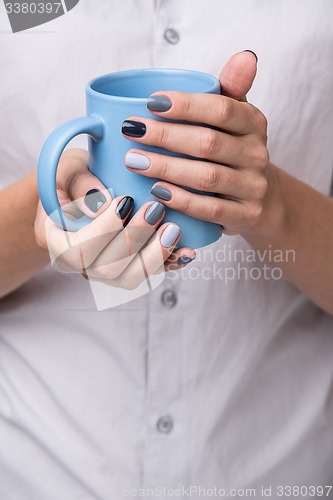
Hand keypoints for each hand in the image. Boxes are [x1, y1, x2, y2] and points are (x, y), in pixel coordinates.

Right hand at [35, 149, 194, 289]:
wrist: (83, 191)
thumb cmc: (75, 177)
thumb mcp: (68, 169)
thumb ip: (78, 183)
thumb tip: (100, 202)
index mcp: (56, 241)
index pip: (78, 251)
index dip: (104, 231)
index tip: (125, 200)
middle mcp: (80, 263)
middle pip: (107, 269)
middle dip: (136, 240)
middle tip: (156, 209)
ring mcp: (104, 270)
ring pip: (129, 278)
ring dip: (155, 256)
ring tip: (174, 229)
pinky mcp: (128, 268)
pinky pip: (149, 274)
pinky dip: (170, 263)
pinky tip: (187, 250)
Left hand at [122, 51, 268, 235]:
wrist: (257, 197)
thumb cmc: (232, 151)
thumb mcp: (235, 119)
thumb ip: (231, 89)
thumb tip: (244, 56)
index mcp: (254, 123)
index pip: (222, 109)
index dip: (186, 105)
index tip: (151, 103)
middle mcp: (257, 154)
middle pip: (208, 143)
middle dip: (165, 136)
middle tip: (131, 131)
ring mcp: (253, 187)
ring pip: (206, 177)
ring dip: (166, 168)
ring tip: (133, 160)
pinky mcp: (245, 216)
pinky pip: (210, 209)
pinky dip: (181, 200)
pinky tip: (156, 191)